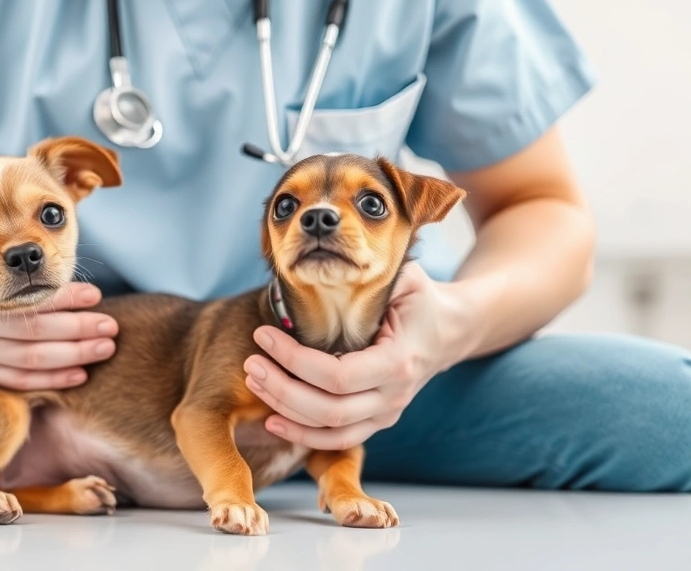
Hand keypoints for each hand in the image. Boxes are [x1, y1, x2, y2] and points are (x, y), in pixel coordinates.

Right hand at [0, 251, 117, 389]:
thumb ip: (21, 276)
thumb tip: (77, 281)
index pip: (29, 301)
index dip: (66, 299)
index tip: (96, 294)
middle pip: (37, 333)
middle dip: (80, 329)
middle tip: (111, 326)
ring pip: (33, 360)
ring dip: (75, 355)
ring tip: (105, 348)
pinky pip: (20, 382)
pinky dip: (53, 379)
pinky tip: (80, 373)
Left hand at [243, 262, 468, 449]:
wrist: (450, 330)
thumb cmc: (420, 299)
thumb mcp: (403, 277)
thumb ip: (370, 272)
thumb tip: (322, 261)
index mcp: (398, 361)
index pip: (338, 376)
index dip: (294, 361)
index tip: (263, 334)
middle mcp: (394, 396)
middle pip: (329, 410)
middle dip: (282, 389)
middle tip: (249, 364)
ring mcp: (386, 414)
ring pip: (329, 430)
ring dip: (285, 410)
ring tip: (254, 382)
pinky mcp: (376, 421)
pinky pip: (336, 439)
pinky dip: (302, 435)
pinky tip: (272, 420)